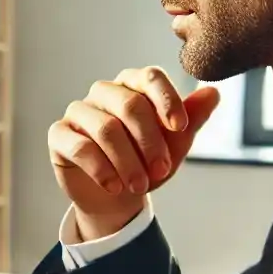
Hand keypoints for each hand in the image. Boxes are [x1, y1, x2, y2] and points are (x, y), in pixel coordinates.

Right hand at [47, 67, 220, 239]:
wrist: (117, 196)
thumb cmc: (146, 162)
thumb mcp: (175, 144)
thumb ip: (193, 118)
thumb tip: (213, 93)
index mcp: (133, 85)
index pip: (150, 77)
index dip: (167, 100)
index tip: (181, 127)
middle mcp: (104, 92)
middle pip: (129, 104)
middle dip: (150, 141)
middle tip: (163, 170)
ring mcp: (79, 111)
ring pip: (105, 128)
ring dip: (128, 161)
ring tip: (140, 186)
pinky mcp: (59, 134)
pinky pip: (80, 147)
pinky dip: (102, 170)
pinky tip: (115, 186)